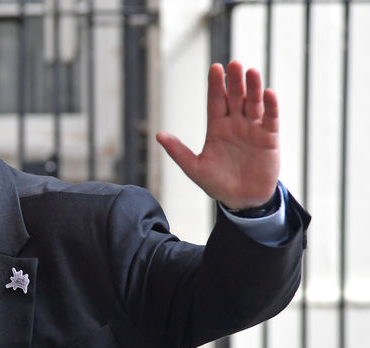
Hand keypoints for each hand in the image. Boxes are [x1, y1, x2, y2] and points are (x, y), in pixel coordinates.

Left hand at [156, 61, 279, 209]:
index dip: (216, 85)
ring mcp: (253, 130)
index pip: (216, 101)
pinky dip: (270, 106)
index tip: (215, 68)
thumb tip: (159, 135)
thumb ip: (178, 151)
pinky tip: (268, 93)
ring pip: (253, 104)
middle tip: (233, 64)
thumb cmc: (216, 183)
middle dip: (234, 81)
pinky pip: (271, 119)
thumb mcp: (194, 168)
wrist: (241, 200)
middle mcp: (235, 124)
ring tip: (251, 72)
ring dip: (253, 88)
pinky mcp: (269, 138)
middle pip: (235, 98)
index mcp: (217, 128)